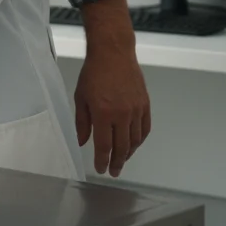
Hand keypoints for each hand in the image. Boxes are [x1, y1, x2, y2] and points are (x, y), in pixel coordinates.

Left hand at [75, 0, 150, 176]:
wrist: (113, 53)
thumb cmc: (93, 74)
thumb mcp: (80, 97)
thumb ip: (82, 122)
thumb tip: (84, 143)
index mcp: (103, 114)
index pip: (104, 145)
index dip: (103, 160)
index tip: (101, 169)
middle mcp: (122, 115)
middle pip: (122, 146)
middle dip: (117, 162)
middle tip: (114, 171)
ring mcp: (136, 110)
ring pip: (135, 140)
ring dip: (129, 153)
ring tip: (122, 160)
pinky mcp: (145, 105)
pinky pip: (145, 128)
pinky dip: (140, 140)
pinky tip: (134, 144)